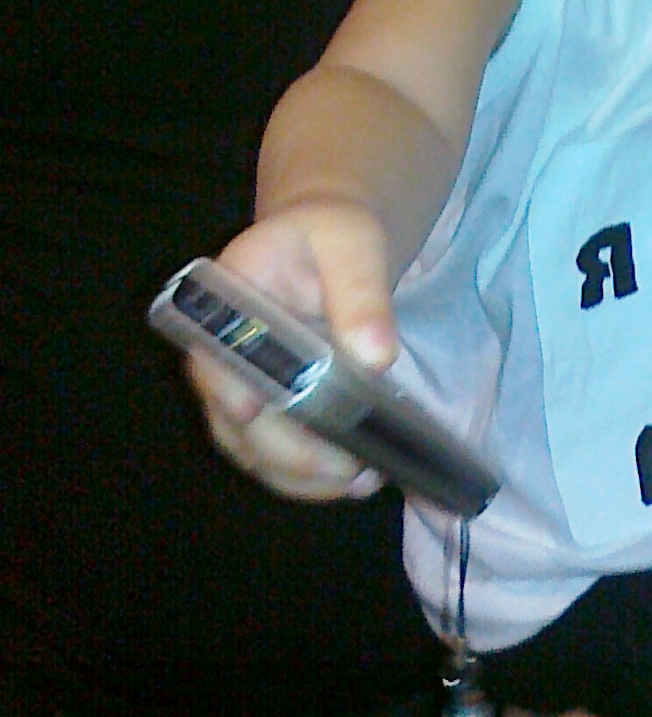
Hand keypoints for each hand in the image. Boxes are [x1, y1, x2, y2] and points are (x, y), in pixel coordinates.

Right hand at [184, 203, 397, 501]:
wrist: (331, 246)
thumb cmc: (334, 235)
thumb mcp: (353, 244)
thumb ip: (361, 293)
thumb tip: (376, 359)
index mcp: (223, 301)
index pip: (210, 353)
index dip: (227, 387)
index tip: (254, 411)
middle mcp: (218, 353)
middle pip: (233, 418)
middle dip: (287, 451)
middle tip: (346, 466)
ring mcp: (237, 389)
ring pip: (251, 450)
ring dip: (300, 476)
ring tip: (358, 480)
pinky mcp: (265, 413)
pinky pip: (273, 457)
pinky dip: (308, 478)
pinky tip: (352, 480)